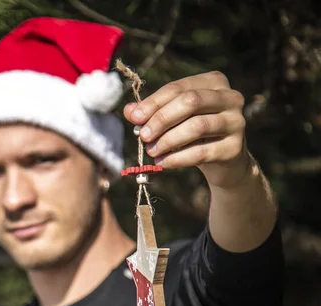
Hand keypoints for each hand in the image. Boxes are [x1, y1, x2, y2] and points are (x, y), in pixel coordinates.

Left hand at [123, 71, 250, 188]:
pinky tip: (163, 162)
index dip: (153, 103)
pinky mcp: (235, 148)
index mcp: (214, 82)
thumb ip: (152, 112)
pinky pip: (201, 152)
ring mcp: (237, 122)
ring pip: (197, 126)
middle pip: (190, 102)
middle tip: (143, 136)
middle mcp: (231, 97)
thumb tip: (129, 111)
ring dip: (168, 140)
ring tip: (151, 151)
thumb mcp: (174, 119)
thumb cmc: (195, 134)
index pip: (178, 87)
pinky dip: (177, 158)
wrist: (224, 162)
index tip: (134, 118)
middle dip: (162, 119)